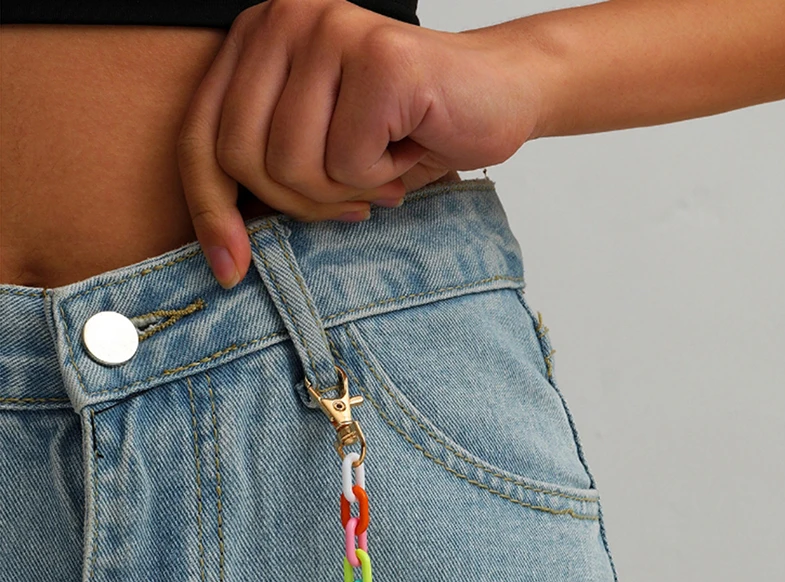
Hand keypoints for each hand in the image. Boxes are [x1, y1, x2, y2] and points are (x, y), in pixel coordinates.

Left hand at [177, 0, 539, 287]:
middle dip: (300, 201)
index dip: (208, 210)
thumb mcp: (318, 155)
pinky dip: (382, 177)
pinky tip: (407, 149)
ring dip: (346, 189)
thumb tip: (221, 253)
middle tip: (351, 195)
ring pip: (292, 164)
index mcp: (257, 41)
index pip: (200, 137)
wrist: (497, 97)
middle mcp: (283, 20)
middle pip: (241, 158)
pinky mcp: (378, 56)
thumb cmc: (405, 130)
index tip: (230, 267)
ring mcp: (330, 30)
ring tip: (382, 166)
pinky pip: (348, 161)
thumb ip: (266, 175)